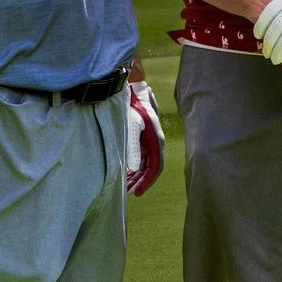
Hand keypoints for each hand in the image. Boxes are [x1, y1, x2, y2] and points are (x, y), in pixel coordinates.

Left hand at [123, 81, 164, 195]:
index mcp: (156, 140)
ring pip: (146, 162)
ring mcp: (150, 139)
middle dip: (140, 181)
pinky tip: (125, 171)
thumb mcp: (132, 126)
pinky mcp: (143, 135)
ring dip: (137, 174)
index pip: (155, 167)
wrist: (131, 87)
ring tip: (125, 185)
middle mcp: (155, 141)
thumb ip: (133, 148)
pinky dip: (134, 165)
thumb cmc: (131, 105)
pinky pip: (141, 155)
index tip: (136, 193)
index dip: (146, 182)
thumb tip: (135, 169)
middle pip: (151, 167)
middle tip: (127, 192)